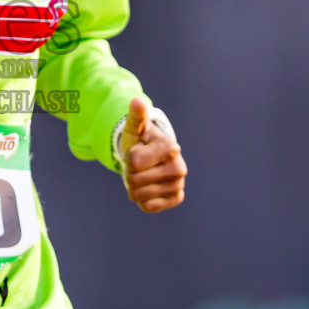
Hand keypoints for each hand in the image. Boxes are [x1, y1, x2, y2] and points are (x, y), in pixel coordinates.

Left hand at [120, 98, 186, 212]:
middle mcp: (179, 168)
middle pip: (134, 180)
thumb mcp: (135, 127)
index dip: (129, 157)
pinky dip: (142, 199)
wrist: (152, 158)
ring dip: (134, 187)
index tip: (137, 152)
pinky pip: (148, 206)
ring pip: (138, 195)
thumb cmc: (141, 141)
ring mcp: (179, 185)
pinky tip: (148, 188)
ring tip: (143, 176)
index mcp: (170, 147)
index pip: (133, 161)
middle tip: (138, 166)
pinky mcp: (176, 199)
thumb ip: (136, 115)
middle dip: (130, 173)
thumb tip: (137, 101)